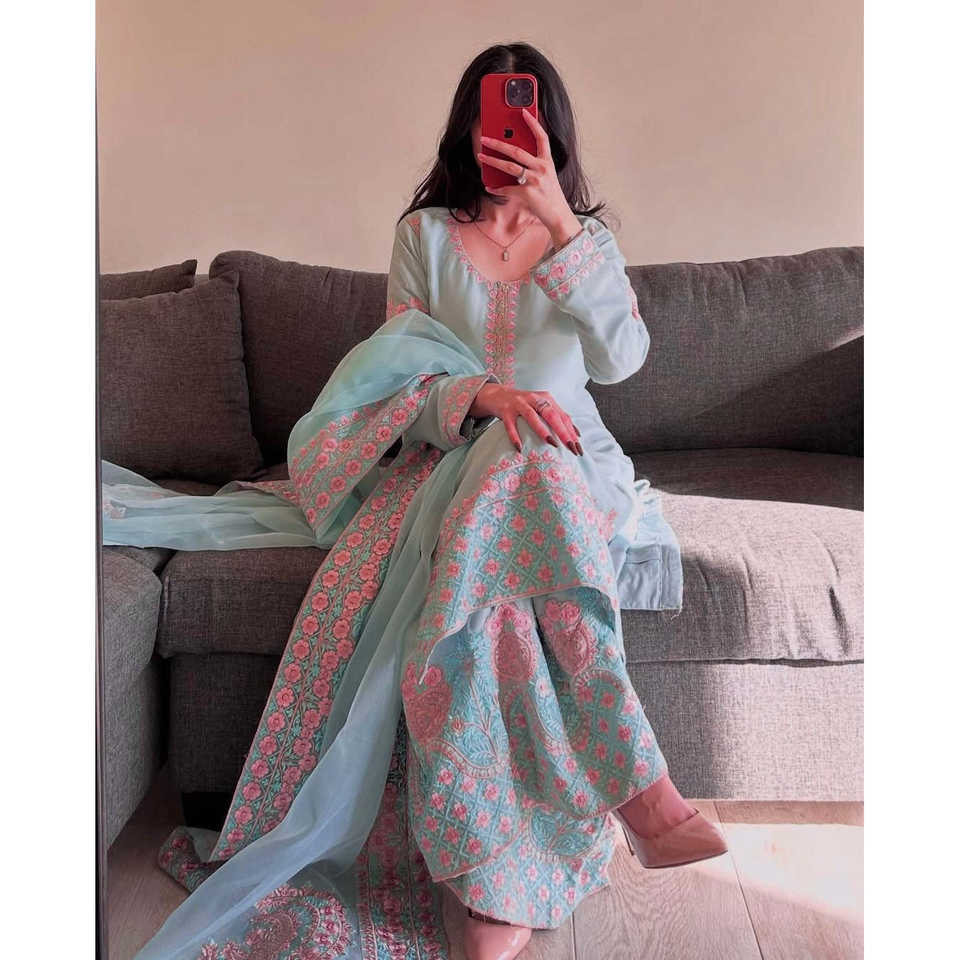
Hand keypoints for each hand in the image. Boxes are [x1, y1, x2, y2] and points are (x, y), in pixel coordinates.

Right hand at [469, 383, 582, 455]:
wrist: (497, 394)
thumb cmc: (524, 404)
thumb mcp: (541, 407)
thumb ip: (557, 417)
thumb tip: (576, 434)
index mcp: (546, 399)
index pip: (563, 416)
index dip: (572, 432)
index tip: (579, 448)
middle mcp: (534, 399)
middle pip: (551, 415)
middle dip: (563, 432)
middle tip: (571, 447)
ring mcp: (519, 404)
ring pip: (532, 416)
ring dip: (543, 430)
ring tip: (552, 444)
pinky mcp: (506, 411)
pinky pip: (511, 425)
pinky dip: (515, 436)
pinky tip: (519, 448)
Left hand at [477, 108, 582, 248]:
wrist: (558, 215)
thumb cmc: (550, 196)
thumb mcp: (546, 177)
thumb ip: (534, 166)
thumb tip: (512, 159)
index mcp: (547, 162)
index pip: (541, 137)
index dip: (533, 123)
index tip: (523, 111)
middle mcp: (542, 168)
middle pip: (517, 150)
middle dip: (498, 143)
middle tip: (485, 138)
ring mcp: (535, 180)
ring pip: (509, 166)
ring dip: (492, 161)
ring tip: (481, 156)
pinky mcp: (528, 193)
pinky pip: (507, 188)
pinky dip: (496, 188)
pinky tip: (489, 186)